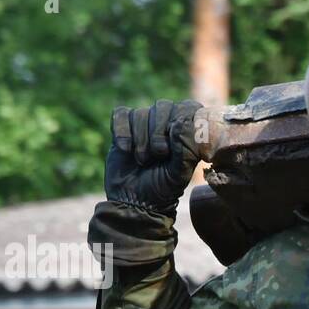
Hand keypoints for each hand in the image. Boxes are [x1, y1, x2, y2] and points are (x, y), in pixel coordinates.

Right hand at [104, 99, 201, 216]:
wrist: (134, 201)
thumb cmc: (163, 188)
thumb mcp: (179, 174)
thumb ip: (185, 150)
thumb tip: (182, 123)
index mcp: (186, 131)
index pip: (187, 108)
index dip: (179, 124)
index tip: (173, 148)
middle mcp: (166, 123)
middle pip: (162, 107)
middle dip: (158, 133)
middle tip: (157, 156)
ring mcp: (144, 124)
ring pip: (141, 113)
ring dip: (141, 139)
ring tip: (143, 160)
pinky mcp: (123, 128)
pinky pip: (121, 115)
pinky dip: (122, 132)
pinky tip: (126, 150)